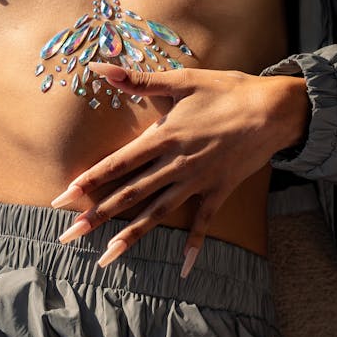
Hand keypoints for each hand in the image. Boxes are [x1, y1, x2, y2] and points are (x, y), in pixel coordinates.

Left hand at [51, 64, 309, 275]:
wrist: (273, 111)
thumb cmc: (226, 91)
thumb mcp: (182, 80)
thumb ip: (139, 80)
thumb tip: (100, 67)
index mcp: (164, 137)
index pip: (118, 163)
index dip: (90, 180)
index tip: (64, 198)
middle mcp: (176, 165)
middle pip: (130, 194)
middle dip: (97, 216)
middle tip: (68, 235)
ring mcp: (197, 182)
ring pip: (157, 214)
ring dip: (130, 237)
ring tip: (106, 257)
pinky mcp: (219, 191)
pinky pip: (203, 224)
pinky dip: (194, 246)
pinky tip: (184, 269)